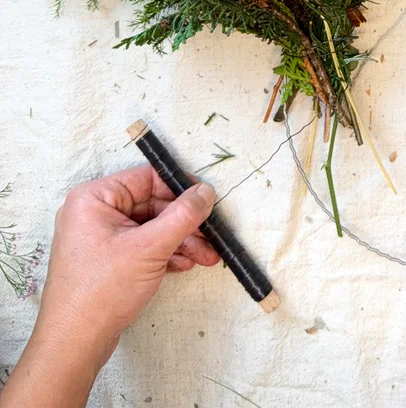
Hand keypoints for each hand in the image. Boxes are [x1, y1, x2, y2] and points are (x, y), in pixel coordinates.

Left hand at [0, 167, 218, 407]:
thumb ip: (183, 215)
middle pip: (152, 205)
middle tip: (212, 238)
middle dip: (184, 224)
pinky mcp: (107, 260)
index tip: (207, 201)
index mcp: (94, 198)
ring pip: (150, 228)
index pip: (146, 179)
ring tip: (207, 258)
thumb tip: (207, 190)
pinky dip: (165, 253)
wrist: (74, 345)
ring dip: (180, 241)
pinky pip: (142, 246)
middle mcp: (94, 212)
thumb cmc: (105, 288)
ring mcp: (100, 237)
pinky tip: (185, 265)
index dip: (179, 188)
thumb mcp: (151, 247)